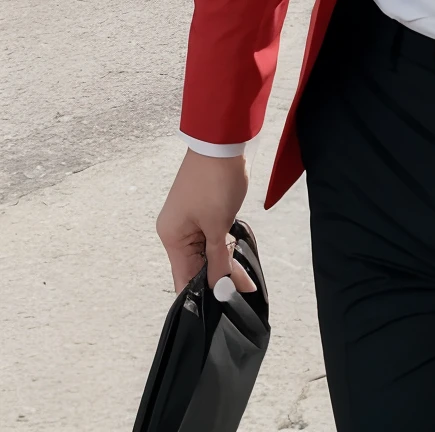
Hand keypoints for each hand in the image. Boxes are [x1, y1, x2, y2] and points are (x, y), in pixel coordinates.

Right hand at [156, 149, 255, 293]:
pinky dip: (224, 248)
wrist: (223, 143)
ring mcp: (190, 221)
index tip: (220, 309)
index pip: (183, 278)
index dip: (200, 295)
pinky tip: (239, 258)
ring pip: (207, 253)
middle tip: (241, 293)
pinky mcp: (204, 212)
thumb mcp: (218, 226)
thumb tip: (219, 289)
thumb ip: (218, 261)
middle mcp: (177, 231)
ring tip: (245, 280)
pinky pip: (212, 238)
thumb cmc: (215, 181)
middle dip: (218, 280)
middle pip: (196, 267)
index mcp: (172, 237)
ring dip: (224, 264)